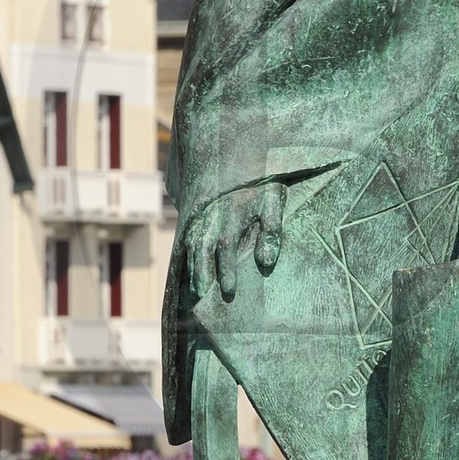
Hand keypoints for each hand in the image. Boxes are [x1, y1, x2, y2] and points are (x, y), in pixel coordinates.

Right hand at [187, 181, 285, 299]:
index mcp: (232, 213)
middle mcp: (212, 216)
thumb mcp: (273, 202)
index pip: (226, 245)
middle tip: (203, 294)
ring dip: (191, 268)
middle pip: (201, 246)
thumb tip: (266, 262)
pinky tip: (189, 277)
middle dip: (201, 272)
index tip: (230, 290)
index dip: (226, 269)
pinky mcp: (195, 217)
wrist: (241, 164)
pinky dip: (185, 258)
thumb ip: (271, 230)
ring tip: (195, 292)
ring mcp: (201, 216)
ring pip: (191, 244)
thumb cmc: (263, 189)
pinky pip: (185, 240)